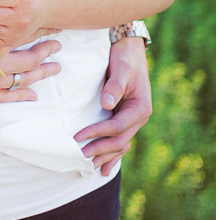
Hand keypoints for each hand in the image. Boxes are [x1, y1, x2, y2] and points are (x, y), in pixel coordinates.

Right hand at [0, 0, 61, 100]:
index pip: (28, 35)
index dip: (44, 31)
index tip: (55, 26)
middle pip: (32, 59)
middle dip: (47, 52)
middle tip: (58, 45)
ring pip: (23, 80)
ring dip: (41, 73)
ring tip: (55, 68)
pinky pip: (6, 97)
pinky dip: (21, 95)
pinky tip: (34, 94)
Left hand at [74, 36, 151, 175]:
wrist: (130, 50)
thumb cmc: (125, 58)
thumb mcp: (122, 69)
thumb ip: (115, 86)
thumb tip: (107, 105)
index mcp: (141, 108)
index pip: (117, 127)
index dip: (97, 133)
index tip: (78, 137)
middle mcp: (139, 117)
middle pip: (119, 141)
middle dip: (99, 150)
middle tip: (78, 156)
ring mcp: (133, 120)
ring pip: (120, 145)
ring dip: (104, 157)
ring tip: (88, 167)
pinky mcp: (125, 119)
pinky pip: (120, 141)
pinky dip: (112, 155)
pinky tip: (104, 169)